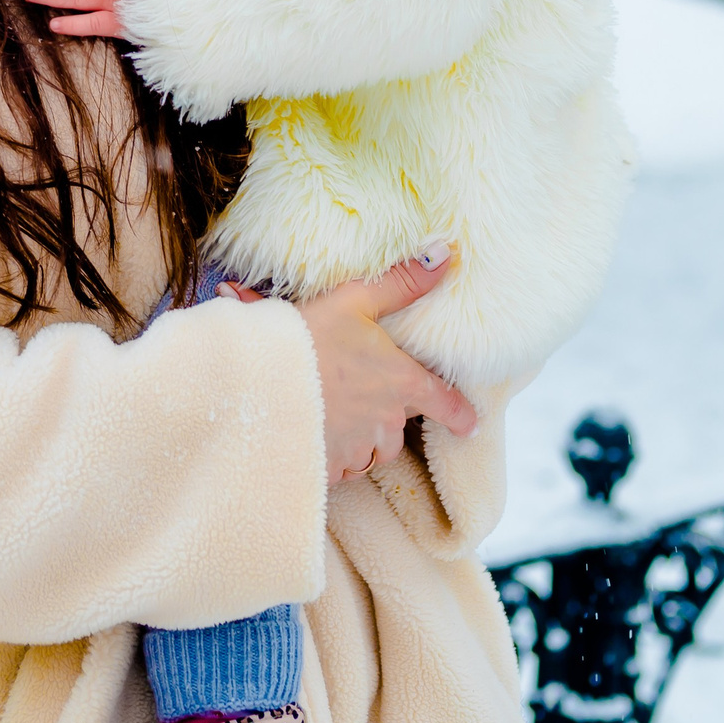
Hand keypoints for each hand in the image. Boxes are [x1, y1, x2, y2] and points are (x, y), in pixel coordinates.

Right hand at [223, 247, 474, 482]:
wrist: (254, 382)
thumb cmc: (307, 337)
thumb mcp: (353, 300)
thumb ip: (400, 284)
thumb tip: (444, 255)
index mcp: (400, 381)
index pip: (444, 402)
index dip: (459, 414)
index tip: (469, 425)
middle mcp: (386, 420)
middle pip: (400, 426)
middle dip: (388, 416)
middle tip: (363, 396)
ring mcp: (358, 448)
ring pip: (373, 450)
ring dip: (364, 438)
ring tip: (337, 414)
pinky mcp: (328, 467)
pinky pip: (342, 467)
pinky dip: (335, 454)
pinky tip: (315, 432)